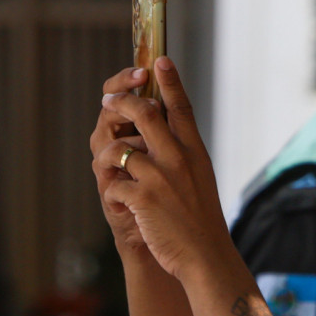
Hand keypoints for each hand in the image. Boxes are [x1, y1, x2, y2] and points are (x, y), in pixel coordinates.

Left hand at [94, 57, 233, 280]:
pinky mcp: (142, 198)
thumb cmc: (202, 220)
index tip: (161, 60)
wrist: (205, 256)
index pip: (182, 108)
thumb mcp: (201, 180)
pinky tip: (122, 206)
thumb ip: (182, 156)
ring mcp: (160, 177)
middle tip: (110, 101)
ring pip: (121, 149)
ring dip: (110, 157)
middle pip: (146, 114)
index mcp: (196, 153)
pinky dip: (112, 193)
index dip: (170, 82)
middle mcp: (179, 159)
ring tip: (110, 169)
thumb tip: (162, 134)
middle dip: (123, 103)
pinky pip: (113, 183)